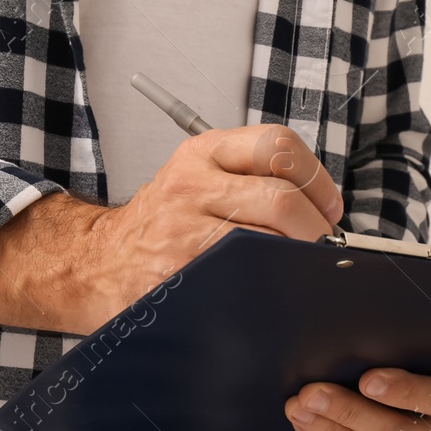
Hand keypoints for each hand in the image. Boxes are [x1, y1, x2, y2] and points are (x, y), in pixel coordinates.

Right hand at [83, 124, 342, 327]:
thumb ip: (252, 179)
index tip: (330, 207)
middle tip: (321, 245)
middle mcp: (192, 183)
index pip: (277, 145)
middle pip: (282, 197)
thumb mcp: (198, 179)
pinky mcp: (182, 269)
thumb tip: (322, 207)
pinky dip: (271, 282)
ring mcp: (184, 228)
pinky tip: (272, 285)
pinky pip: (246, 274)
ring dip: (297, 258)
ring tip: (297, 266)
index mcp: (203, 152)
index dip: (318, 179)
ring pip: (268, 239)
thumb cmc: (163, 224)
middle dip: (316, 228)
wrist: (99, 262)